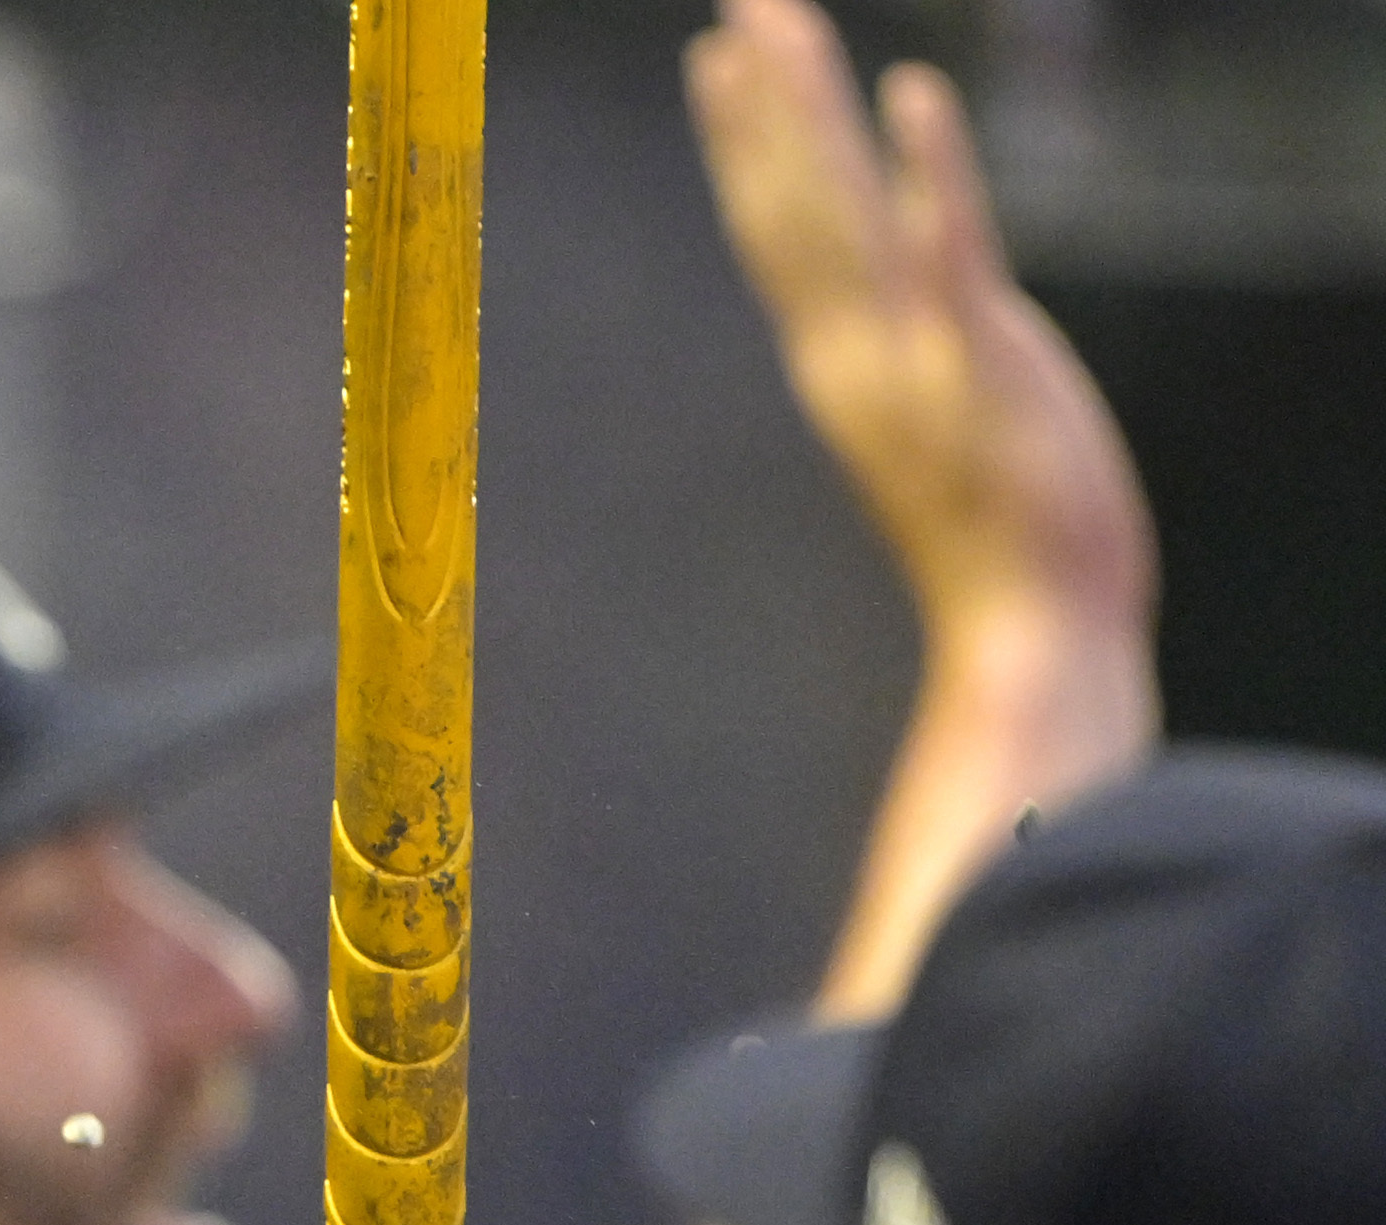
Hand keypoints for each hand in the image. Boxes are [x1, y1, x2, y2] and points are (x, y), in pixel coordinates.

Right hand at [689, 0, 1149, 650]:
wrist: (1030, 635)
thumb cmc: (998, 550)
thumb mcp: (941, 440)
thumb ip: (917, 373)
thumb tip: (891, 337)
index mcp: (842, 368)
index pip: (782, 234)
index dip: (748, 143)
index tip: (720, 59)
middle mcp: (854, 355)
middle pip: (789, 207)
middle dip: (760, 103)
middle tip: (735, 8)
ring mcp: (911, 359)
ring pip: (837, 214)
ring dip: (804, 115)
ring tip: (775, 28)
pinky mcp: (981, 364)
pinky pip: (946, 249)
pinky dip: (925, 171)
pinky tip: (912, 95)